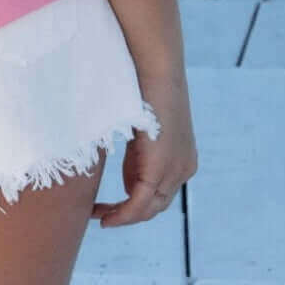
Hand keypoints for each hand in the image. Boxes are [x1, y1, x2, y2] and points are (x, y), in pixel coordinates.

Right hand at [90, 64, 197, 226]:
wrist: (156, 66)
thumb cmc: (145, 87)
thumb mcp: (143, 128)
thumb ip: (139, 154)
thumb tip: (127, 178)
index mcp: (183, 157)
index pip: (161, 192)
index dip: (136, 203)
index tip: (112, 205)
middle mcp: (184, 169)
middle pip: (156, 205)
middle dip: (128, 214)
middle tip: (101, 215)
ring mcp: (175, 170)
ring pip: (148, 208)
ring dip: (122, 216)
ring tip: (100, 217)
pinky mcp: (160, 168)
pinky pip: (139, 203)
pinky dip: (122, 214)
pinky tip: (105, 217)